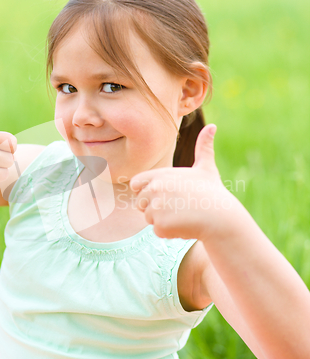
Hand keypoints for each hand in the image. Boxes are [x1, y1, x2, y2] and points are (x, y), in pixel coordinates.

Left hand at [129, 124, 235, 241]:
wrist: (221, 218)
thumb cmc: (212, 193)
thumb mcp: (206, 168)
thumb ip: (204, 147)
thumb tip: (212, 126)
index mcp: (160, 174)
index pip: (135, 184)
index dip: (147, 191)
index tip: (166, 194)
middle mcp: (154, 188)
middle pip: (140, 204)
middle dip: (155, 208)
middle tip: (178, 207)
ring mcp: (156, 206)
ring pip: (149, 219)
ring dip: (163, 221)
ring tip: (183, 215)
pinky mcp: (160, 224)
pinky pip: (158, 231)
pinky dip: (169, 232)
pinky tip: (184, 225)